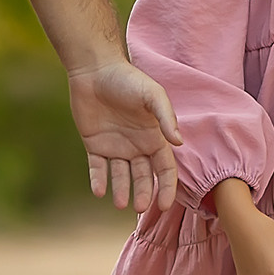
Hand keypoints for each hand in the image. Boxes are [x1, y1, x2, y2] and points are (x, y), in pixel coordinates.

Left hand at [69, 59, 182, 210]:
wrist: (94, 69)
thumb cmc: (127, 79)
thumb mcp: (152, 95)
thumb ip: (166, 117)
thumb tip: (179, 142)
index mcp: (153, 136)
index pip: (165, 168)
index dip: (168, 187)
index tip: (166, 204)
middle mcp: (136, 145)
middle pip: (144, 177)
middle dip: (144, 193)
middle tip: (139, 206)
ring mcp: (115, 146)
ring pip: (121, 176)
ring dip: (121, 191)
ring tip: (119, 203)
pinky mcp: (94, 145)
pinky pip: (98, 168)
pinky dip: (98, 181)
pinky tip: (99, 191)